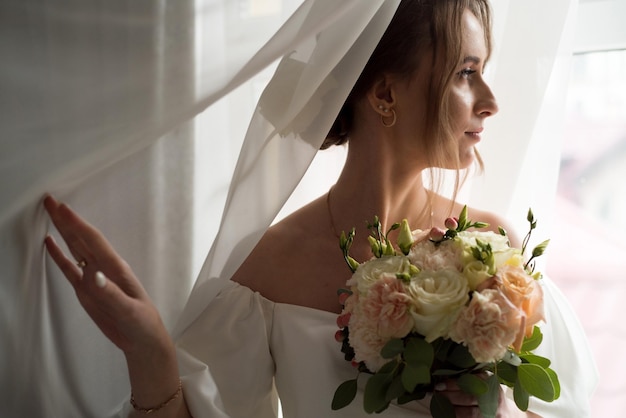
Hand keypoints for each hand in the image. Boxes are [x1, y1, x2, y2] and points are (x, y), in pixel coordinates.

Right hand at [44, 194, 189, 416]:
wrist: (141, 340)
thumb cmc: (142, 323)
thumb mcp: (129, 311)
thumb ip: (111, 294)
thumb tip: (93, 275)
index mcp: (115, 268)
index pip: (94, 241)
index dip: (78, 224)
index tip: (62, 208)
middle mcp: (103, 268)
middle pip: (82, 239)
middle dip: (67, 220)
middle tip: (50, 200)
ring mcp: (94, 278)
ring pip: (75, 249)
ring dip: (63, 231)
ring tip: (50, 213)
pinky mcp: (86, 290)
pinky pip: (70, 269)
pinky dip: (59, 256)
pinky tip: (50, 243)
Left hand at [436, 379, 540, 417]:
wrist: (509, 415)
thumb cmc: (489, 396)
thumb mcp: (484, 382)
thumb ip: (469, 378)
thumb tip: (443, 376)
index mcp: (490, 382)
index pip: (470, 382)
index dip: (453, 384)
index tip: (439, 385)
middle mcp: (494, 397)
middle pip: (469, 397)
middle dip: (450, 396)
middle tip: (437, 395)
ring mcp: (493, 412)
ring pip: (469, 413)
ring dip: (451, 409)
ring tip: (440, 405)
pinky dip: (457, 417)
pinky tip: (448, 414)